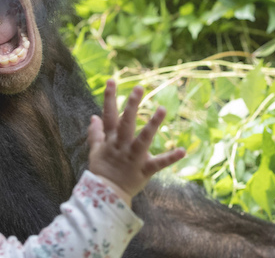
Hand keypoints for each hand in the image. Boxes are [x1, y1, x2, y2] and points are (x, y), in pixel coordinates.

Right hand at [88, 79, 185, 205]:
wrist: (106, 194)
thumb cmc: (102, 170)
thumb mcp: (95, 150)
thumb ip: (96, 133)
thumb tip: (93, 116)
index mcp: (110, 140)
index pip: (109, 115)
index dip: (110, 98)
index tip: (112, 81)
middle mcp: (121, 146)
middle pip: (125, 123)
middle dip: (131, 105)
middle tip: (139, 88)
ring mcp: (132, 157)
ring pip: (142, 139)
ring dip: (152, 124)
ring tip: (162, 109)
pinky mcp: (144, 170)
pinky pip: (158, 163)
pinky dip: (169, 157)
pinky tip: (182, 150)